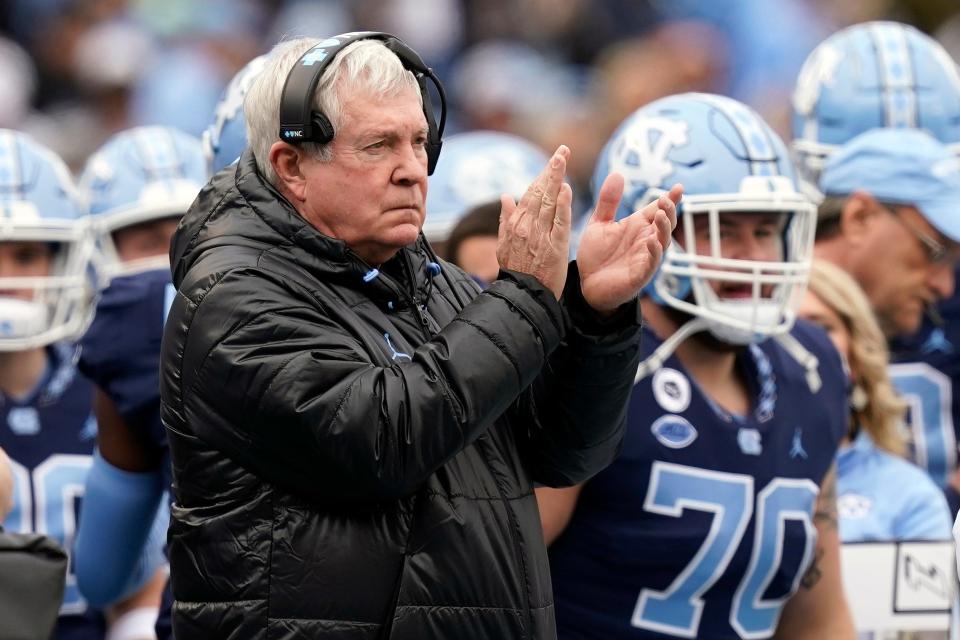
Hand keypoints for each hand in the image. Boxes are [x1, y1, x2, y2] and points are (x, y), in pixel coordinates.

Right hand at [497, 146, 571, 299]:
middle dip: (552, 169)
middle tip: (562, 150)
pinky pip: (559, 222)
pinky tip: (566, 189)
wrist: (522, 296)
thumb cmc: (516, 272)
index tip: (553, 159)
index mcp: (516, 224)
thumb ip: (506, 220)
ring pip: (548, 201)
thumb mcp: (504, 245)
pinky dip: (562, 205)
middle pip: (540, 192)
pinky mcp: (554, 246)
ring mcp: (540, 235)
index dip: (543, 175)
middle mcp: (527, 226)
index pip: (530, 193)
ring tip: (563, 159)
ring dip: (556, 178)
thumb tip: (506, 196)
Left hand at [577, 174, 681, 313]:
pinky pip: (651, 264)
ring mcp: (644, 258)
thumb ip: (608, 202)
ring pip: (662, 242)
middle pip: (665, 224)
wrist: (585, 285)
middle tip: (666, 200)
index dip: (670, 199)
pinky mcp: (639, 276)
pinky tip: (652, 242)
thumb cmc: (596, 255)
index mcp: (638, 226)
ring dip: (664, 229)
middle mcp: (645, 240)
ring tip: (661, 215)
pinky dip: (654, 253)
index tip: (679, 186)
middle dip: (669, 212)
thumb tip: (617, 174)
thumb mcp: (599, 224)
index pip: (658, 210)